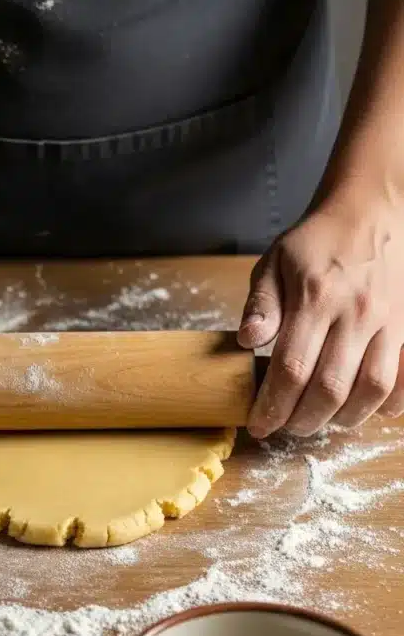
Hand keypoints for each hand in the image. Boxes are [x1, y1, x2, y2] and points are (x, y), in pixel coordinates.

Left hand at [238, 193, 403, 437]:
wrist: (373, 209)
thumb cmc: (318, 241)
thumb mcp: (275, 262)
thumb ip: (260, 305)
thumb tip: (247, 341)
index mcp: (316, 298)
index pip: (291, 369)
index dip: (273, 406)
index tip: (259, 425)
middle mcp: (356, 313)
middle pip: (330, 389)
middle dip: (303, 420)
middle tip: (287, 426)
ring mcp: (390, 321)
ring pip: (372, 389)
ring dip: (344, 418)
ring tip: (323, 419)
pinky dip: (390, 403)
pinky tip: (367, 408)